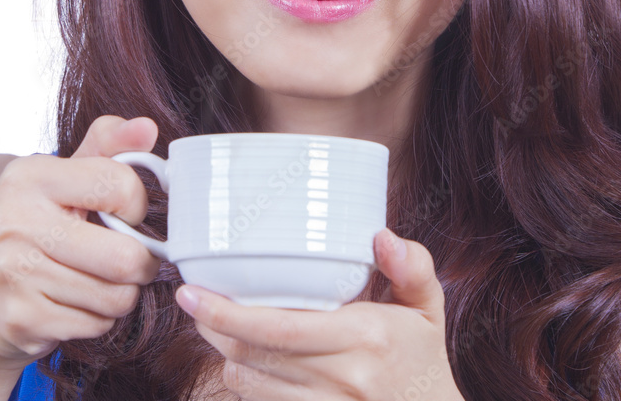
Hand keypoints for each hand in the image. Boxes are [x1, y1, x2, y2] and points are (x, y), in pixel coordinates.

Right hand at [0, 115, 163, 370]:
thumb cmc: (35, 229)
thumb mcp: (64, 177)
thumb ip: (110, 145)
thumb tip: (148, 127)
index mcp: (28, 175)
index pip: (121, 186)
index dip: (137, 205)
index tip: (124, 213)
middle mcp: (15, 220)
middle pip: (125, 256)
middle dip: (141, 264)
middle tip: (129, 259)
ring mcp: (14, 272)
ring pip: (116, 296)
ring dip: (120, 294)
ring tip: (98, 280)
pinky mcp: (21, 318)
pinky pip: (96, 324)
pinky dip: (98, 319)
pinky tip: (76, 304)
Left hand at [175, 227, 463, 399]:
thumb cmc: (422, 357)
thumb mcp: (427, 306)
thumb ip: (412, 265)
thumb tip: (381, 235)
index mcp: (365, 337)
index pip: (280, 327)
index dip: (228, 312)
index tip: (193, 291)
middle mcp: (343, 378)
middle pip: (254, 355)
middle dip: (213, 326)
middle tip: (192, 299)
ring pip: (249, 385)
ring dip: (226, 355)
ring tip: (216, 324)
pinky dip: (246, 384)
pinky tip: (246, 360)